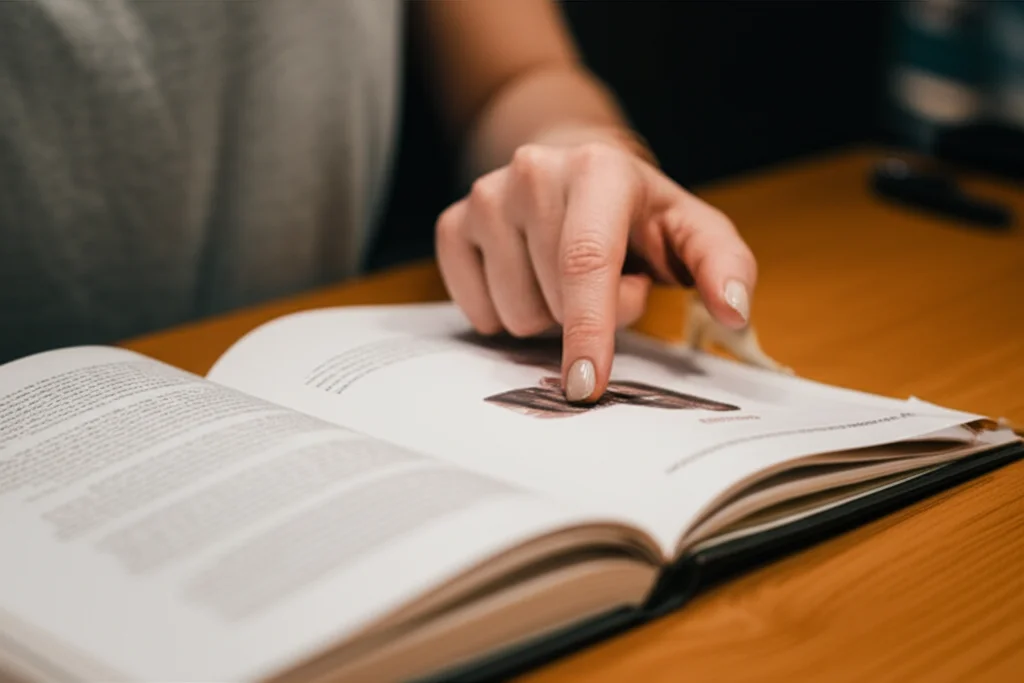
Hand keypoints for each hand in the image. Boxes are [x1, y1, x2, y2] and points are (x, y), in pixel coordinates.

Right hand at [435, 137, 756, 402]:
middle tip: (608, 282)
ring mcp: (486, 197)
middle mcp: (533, 173)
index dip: (589, 330)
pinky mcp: (453, 225)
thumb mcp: (694, 231)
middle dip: (587, 317)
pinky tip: (528, 278)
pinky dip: (507, 314)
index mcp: (597, 169)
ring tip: (566, 279)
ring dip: (548, 317)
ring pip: (514, 314)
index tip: (588, 386)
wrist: (576, 173)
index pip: (585, 262)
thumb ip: (726, 266)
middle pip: (553, 302)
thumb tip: (735, 311)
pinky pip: (476, 313)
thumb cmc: (639, 215)